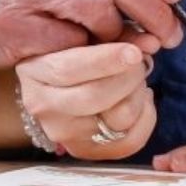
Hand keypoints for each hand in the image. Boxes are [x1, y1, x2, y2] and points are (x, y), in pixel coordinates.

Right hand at [14, 42, 156, 159]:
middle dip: (129, 77)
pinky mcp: (85, 151)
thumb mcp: (85, 35)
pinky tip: (139, 99)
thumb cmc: (72, 50)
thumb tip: (151, 43)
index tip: (133, 53)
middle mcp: (43, 107)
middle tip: (138, 61)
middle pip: (96, 97)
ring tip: (135, 79)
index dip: (106, 61)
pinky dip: (145, 117)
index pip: (69, 69)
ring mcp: (63, 134)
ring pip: (118, 119)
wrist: (56, 82)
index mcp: (35, 71)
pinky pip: (130, 142)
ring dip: (138, 94)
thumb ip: (117, 34)